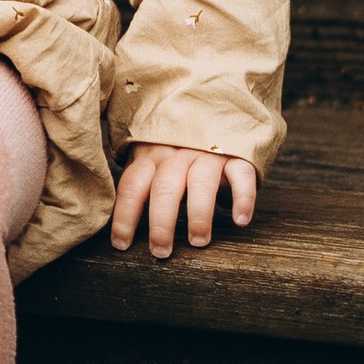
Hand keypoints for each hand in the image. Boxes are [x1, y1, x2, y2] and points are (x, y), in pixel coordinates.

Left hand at [109, 143, 257, 259]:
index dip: (124, 215)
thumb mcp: (155, 160)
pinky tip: (239, 220)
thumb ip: (143, 184)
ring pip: (201, 181)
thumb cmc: (178, 151)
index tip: (121, 244)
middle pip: (165, 186)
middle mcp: (178, 152)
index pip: (132, 184)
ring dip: (198, 213)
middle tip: (160, 251)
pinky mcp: (238, 155)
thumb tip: (121, 229)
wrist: (218, 112)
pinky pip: (241, 175)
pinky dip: (242, 198)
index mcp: (152, 154)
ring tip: (198, 241)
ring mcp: (209, 152)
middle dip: (161, 221)